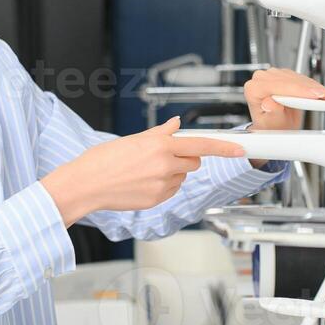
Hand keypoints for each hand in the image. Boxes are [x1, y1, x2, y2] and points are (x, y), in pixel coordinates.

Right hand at [41, 117, 245, 226]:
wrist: (86, 185)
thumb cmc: (103, 161)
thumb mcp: (133, 139)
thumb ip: (160, 133)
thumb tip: (176, 125)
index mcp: (159, 145)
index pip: (200, 144)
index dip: (224, 146)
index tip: (239, 148)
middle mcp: (165, 165)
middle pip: (194, 161)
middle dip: (186, 157)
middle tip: (163, 156)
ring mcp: (163, 184)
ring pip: (183, 176)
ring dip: (174, 172)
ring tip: (146, 171)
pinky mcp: (158, 199)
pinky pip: (172, 190)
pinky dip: (164, 185)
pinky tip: (143, 183)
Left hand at [243, 68, 324, 166]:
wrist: (273, 128)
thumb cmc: (269, 127)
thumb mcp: (271, 126)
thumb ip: (271, 114)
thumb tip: (269, 103)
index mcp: (254, 89)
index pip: (280, 86)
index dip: (301, 90)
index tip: (317, 95)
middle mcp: (262, 78)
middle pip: (293, 81)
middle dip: (315, 90)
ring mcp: (274, 75)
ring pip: (301, 79)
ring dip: (319, 89)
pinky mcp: (285, 76)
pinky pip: (303, 79)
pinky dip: (317, 87)